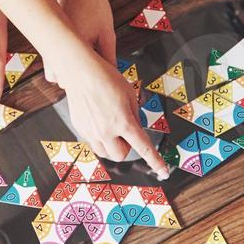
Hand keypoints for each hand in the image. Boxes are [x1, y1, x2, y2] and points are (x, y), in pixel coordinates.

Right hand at [54, 0, 116, 77]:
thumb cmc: (93, 4)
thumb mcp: (107, 33)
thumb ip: (109, 57)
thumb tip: (113, 74)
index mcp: (73, 47)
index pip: (82, 78)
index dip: (94, 81)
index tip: (102, 80)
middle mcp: (57, 48)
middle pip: (64, 80)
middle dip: (78, 79)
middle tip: (93, 73)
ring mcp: (49, 46)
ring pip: (54, 74)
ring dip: (67, 73)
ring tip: (82, 65)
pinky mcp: (47, 42)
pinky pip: (51, 63)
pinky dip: (61, 64)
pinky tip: (74, 57)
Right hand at [55, 47, 168, 176]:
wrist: (80, 72)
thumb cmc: (105, 78)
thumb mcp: (129, 94)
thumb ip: (135, 114)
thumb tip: (136, 127)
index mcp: (123, 122)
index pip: (143, 148)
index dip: (155, 161)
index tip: (163, 171)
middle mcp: (106, 131)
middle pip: (120, 155)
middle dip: (126, 147)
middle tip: (126, 132)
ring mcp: (91, 131)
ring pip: (105, 152)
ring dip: (112, 145)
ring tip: (111, 128)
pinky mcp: (80, 128)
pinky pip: (92, 142)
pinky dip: (99, 137)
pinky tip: (99, 120)